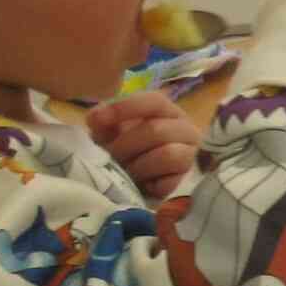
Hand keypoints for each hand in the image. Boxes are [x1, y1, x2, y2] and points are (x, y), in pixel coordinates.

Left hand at [83, 90, 202, 201]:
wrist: (135, 179)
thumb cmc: (123, 148)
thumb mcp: (109, 131)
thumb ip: (103, 121)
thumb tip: (95, 119)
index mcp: (166, 111)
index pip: (154, 101)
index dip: (125, 108)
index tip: (97, 119)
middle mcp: (184, 129)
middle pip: (156, 130)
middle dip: (126, 145)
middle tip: (109, 156)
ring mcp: (189, 155)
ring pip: (168, 155)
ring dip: (139, 165)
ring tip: (126, 172)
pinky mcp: (186, 181)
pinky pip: (169, 182)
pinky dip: (149, 184)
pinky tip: (141, 184)